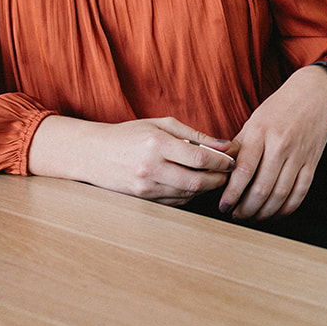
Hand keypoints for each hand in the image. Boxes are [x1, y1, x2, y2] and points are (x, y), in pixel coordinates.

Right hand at [28, 115, 233, 204]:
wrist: (93, 154)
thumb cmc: (130, 134)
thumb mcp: (161, 124)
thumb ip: (195, 135)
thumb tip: (225, 145)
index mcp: (157, 144)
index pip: (199, 158)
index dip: (221, 162)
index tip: (233, 159)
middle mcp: (151, 168)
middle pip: (196, 182)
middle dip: (219, 179)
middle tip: (230, 173)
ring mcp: (146, 187)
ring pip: (187, 194)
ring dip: (207, 189)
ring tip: (216, 178)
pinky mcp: (143, 199)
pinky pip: (175, 202)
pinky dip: (190, 195)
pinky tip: (195, 185)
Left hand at [219, 64, 326, 219]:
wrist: (316, 94)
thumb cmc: (280, 107)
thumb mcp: (254, 120)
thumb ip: (238, 146)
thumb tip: (219, 169)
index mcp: (261, 132)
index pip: (244, 170)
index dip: (232, 193)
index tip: (224, 205)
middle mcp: (280, 144)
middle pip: (262, 187)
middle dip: (246, 208)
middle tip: (236, 215)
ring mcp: (299, 154)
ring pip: (281, 194)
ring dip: (264, 212)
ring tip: (253, 216)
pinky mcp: (313, 161)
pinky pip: (301, 191)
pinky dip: (288, 207)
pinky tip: (276, 212)